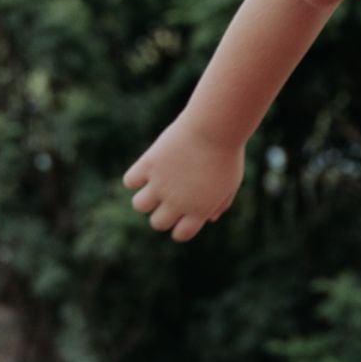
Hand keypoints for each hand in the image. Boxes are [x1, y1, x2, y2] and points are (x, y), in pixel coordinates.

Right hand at [122, 114, 245, 242]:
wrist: (215, 127)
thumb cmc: (227, 153)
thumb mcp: (231, 182)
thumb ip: (220, 203)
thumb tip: (208, 218)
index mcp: (199, 211)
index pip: (180, 235)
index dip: (179, 226)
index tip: (182, 213)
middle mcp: (177, 202)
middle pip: (157, 223)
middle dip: (161, 213)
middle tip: (169, 195)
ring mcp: (161, 184)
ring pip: (139, 205)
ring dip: (146, 197)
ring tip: (156, 182)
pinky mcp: (148, 165)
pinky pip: (129, 181)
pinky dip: (135, 177)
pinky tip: (148, 168)